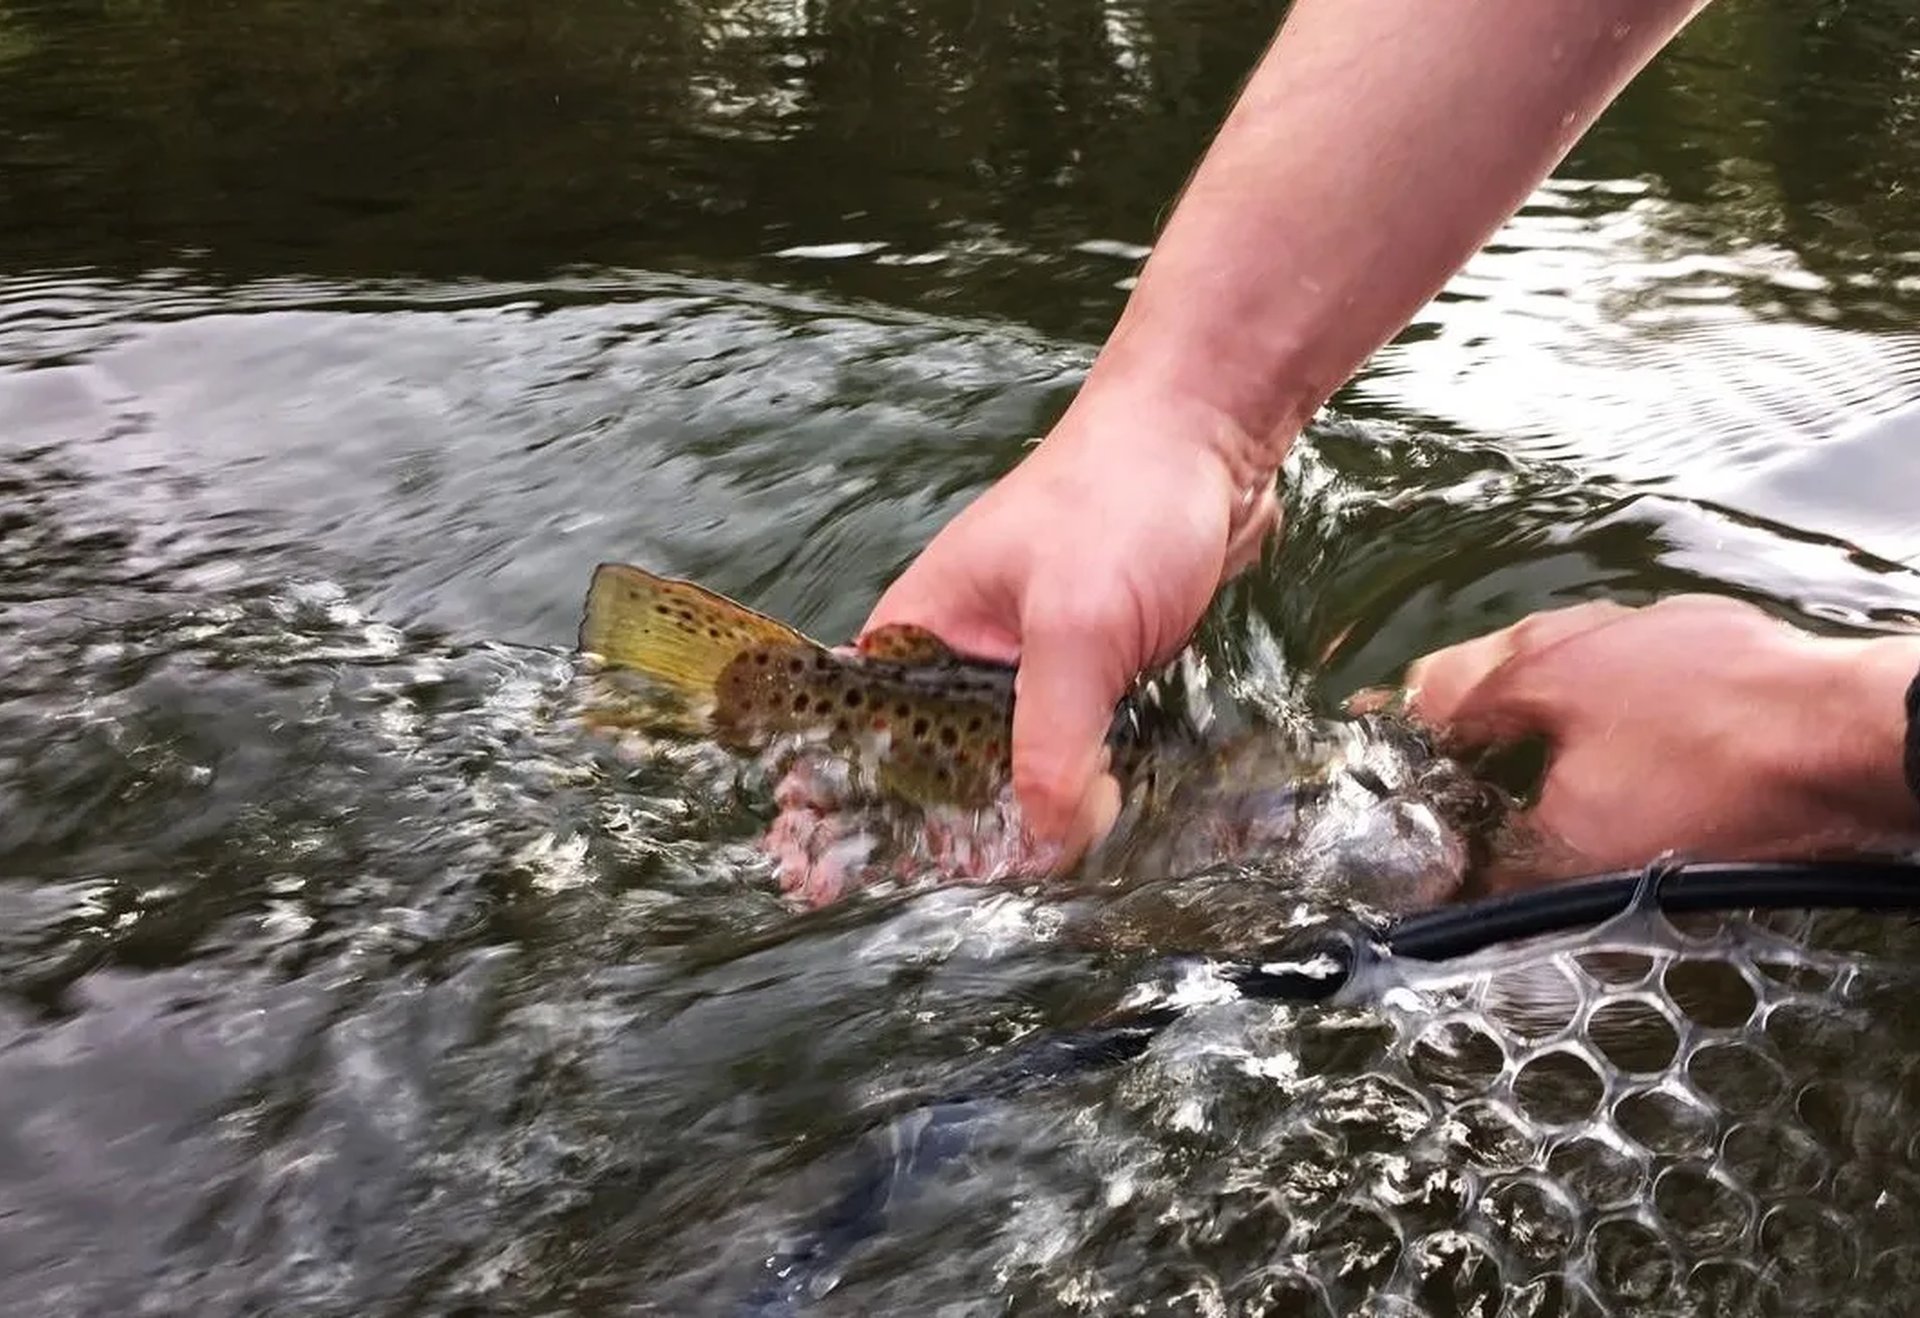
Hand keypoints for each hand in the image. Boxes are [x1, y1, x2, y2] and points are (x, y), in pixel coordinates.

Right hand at [862, 387, 1279, 867]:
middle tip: (922, 903)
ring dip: (1006, 822)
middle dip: (923, 835)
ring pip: (1003, 768)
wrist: (1210, 439)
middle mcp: (962, 655)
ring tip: (997, 890)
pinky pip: (1069, 753)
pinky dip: (1073, 794)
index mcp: (919, 631)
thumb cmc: (1118, 500)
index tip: (815, 876)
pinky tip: (1079, 843)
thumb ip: (1051, 739)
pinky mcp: (1092, 676)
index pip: (851, 732)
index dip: (830, 805)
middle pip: (926, 766)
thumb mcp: (1074, 627)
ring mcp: (1029, 667)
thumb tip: (1045, 841)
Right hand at [1380, 595, 1919, 885]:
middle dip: (1471, 734)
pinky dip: (1621, 723)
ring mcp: (1656, 629)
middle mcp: (1582, 629)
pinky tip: (1645, 769)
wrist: (1852, 739)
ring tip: (1550, 786)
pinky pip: (1640, 685)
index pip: (1426, 691)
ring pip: (1573, 679)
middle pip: (1497, 677)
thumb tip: (1452, 888)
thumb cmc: (1706, 780)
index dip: (1394, 739)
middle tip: (1458, 791)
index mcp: (1527, 663)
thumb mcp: (1579, 844)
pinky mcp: (1721, 646)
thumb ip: (1501, 858)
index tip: (1373, 768)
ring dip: (1550, 728)